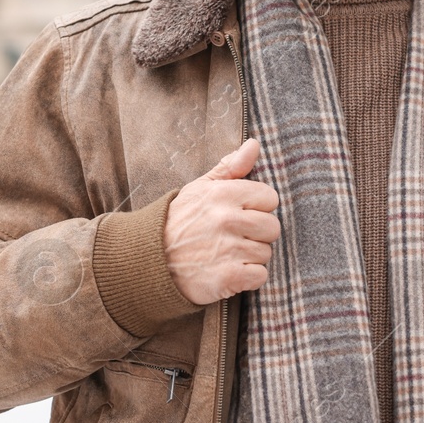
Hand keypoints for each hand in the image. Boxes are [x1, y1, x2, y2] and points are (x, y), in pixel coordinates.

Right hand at [163, 138, 279, 304]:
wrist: (150, 260)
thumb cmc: (180, 221)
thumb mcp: (200, 188)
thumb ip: (230, 167)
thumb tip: (254, 144)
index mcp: (222, 194)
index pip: (269, 197)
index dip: (257, 207)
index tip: (240, 214)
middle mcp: (226, 220)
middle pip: (272, 227)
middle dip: (257, 234)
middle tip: (233, 237)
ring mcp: (228, 249)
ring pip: (265, 253)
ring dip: (249, 257)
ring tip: (225, 254)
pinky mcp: (228, 277)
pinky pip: (260, 276)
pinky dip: (247, 278)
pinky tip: (229, 271)